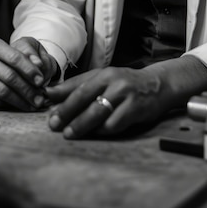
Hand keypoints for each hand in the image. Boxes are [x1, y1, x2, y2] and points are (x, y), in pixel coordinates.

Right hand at [0, 36, 48, 110]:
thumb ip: (17, 57)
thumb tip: (40, 67)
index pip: (14, 57)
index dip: (30, 70)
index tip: (41, 80)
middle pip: (10, 76)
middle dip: (28, 88)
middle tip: (40, 97)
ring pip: (4, 90)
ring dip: (22, 100)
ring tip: (33, 104)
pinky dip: (10, 104)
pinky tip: (20, 106)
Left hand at [45, 65, 176, 138]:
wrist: (158, 85)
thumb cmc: (125, 83)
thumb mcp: (103, 79)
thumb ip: (78, 86)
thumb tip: (50, 94)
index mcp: (103, 74)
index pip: (78, 87)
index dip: (62, 100)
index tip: (48, 110)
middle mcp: (113, 81)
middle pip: (85, 98)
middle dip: (68, 113)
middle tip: (54, 125)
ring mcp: (125, 95)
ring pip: (99, 112)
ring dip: (82, 124)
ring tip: (69, 133)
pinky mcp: (136, 109)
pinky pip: (115, 123)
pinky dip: (102, 130)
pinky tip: (94, 133)